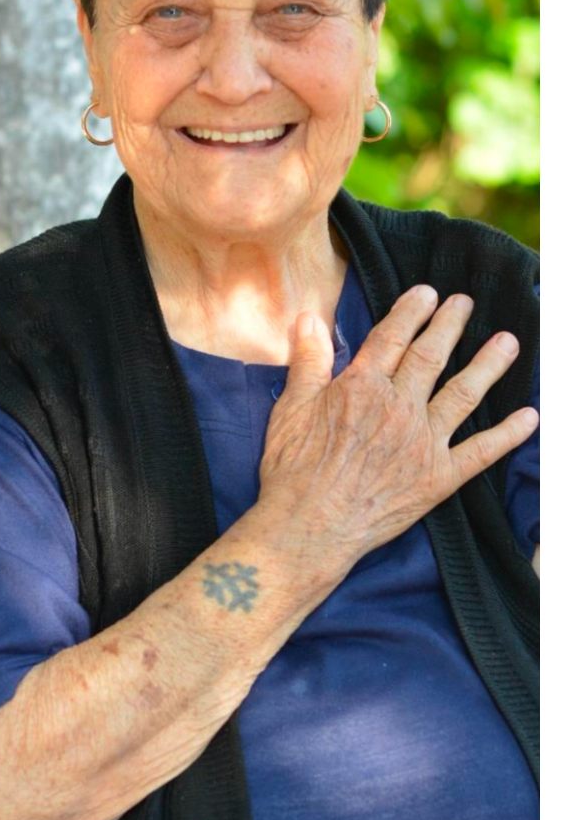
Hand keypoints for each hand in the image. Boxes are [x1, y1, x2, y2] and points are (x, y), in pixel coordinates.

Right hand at [260, 285, 538, 566]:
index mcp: (362, 387)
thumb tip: (310, 319)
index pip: (392, 337)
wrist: (309, 525)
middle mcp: (400, 408)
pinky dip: (508, 434)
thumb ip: (308, 361)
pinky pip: (481, 451)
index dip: (411, 312)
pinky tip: (529, 417)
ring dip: (488, 366)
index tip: (426, 294)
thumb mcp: (290, 408)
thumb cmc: (293, 469)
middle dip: (450, 326)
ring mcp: (424, 443)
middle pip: (431, 357)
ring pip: (464, 395)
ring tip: (507, 343)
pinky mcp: (439, 478)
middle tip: (465, 304)